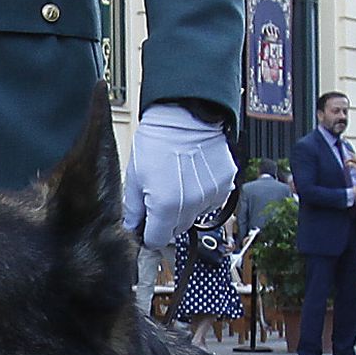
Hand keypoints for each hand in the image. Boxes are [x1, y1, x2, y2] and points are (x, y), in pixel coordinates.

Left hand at [121, 105, 236, 248]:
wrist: (185, 115)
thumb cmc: (157, 140)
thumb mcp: (134, 175)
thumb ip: (132, 208)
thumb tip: (131, 227)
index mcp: (165, 207)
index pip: (156, 240)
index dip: (148, 233)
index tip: (147, 225)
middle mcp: (191, 206)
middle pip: (176, 230)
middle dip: (166, 219)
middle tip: (160, 194)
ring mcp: (210, 197)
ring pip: (194, 216)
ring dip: (185, 207)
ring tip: (178, 180)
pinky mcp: (224, 186)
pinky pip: (210, 202)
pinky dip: (201, 195)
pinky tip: (193, 177)